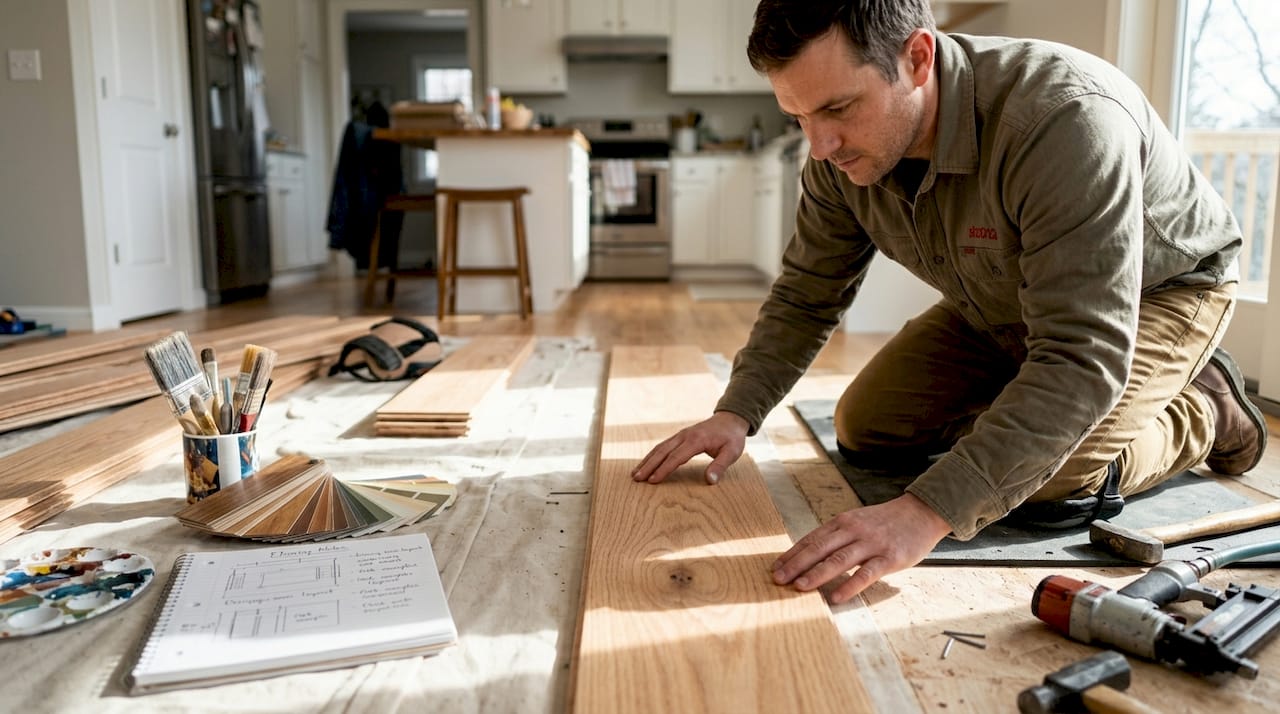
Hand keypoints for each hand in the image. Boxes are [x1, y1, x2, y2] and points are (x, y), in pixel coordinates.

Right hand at [632, 411, 749, 484]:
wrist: (730, 419)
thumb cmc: (732, 438)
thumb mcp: (732, 452)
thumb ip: (720, 466)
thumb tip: (710, 481)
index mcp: (696, 440)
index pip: (676, 457)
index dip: (664, 469)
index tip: (653, 480)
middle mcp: (685, 436)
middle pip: (662, 451)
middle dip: (648, 465)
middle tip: (636, 479)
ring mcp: (681, 435)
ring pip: (660, 448)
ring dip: (647, 461)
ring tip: (635, 474)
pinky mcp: (680, 436)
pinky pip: (663, 446)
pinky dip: (653, 456)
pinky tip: (646, 464)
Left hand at [772, 494, 951, 603]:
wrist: (921, 513)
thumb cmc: (886, 521)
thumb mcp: (857, 521)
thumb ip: (837, 536)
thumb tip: (809, 554)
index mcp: (843, 522)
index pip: (811, 539)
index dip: (792, 554)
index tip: (775, 567)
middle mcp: (854, 530)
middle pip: (819, 548)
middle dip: (796, 564)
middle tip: (778, 579)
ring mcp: (871, 544)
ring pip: (839, 560)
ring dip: (817, 574)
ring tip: (800, 587)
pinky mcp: (889, 558)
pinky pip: (866, 573)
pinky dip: (849, 585)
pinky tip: (836, 597)